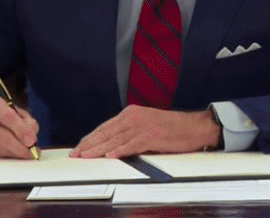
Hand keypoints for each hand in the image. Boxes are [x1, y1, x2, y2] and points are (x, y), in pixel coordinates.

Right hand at [0, 94, 38, 158]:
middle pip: (3, 137)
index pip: (8, 117)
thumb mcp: (18, 113)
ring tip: (23, 152)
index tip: (32, 142)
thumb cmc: (4, 116)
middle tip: (31, 153)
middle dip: (20, 148)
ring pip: (0, 149)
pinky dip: (6, 157)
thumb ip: (28, 123)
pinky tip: (11, 152)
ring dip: (15, 153)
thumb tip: (31, 141)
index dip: (21, 131)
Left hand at [70, 105, 219, 158]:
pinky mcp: (151, 136)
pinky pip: (131, 145)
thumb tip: (113, 144)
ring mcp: (142, 126)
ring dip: (98, 149)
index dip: (91, 137)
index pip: (105, 127)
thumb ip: (130, 131)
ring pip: (115, 140)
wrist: (193, 127)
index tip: (80, 145)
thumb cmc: (172, 128)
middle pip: (106, 133)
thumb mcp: (146, 124)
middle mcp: (133, 117)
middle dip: (89, 144)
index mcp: (131, 113)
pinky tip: (109, 156)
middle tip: (76, 153)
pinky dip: (119, 151)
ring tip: (86, 156)